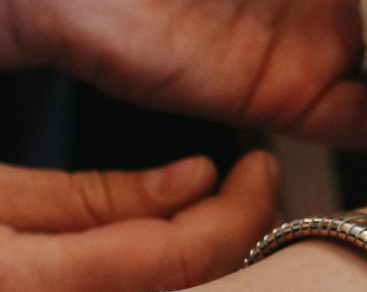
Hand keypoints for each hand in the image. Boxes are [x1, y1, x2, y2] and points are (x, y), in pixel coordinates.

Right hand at [0, 152, 277, 291]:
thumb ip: (94, 196)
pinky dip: (182, 283)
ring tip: (225, 223)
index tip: (260, 168)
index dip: (238, 210)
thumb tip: (197, 178)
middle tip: (254, 196)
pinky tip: (179, 256)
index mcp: (22, 283)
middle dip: (242, 243)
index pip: (178, 257)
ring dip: (219, 269)